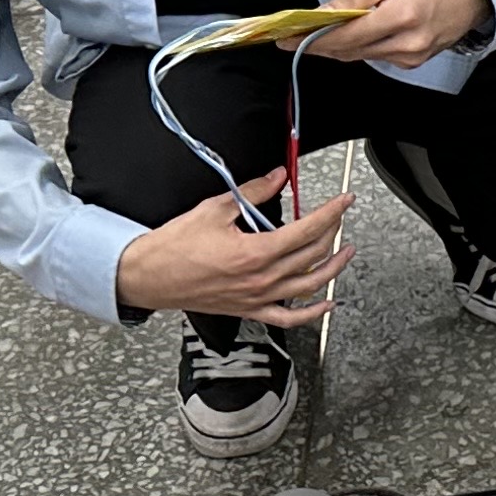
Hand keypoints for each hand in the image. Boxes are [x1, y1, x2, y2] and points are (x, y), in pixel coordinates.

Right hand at [112, 173, 354, 328]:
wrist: (150, 276)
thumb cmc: (175, 247)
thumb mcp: (214, 209)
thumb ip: (252, 192)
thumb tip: (276, 177)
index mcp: (256, 252)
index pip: (307, 230)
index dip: (331, 213)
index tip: (343, 202)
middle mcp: (262, 278)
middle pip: (312, 255)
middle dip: (332, 232)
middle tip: (338, 217)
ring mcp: (258, 297)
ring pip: (309, 286)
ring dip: (333, 268)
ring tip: (345, 253)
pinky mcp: (250, 310)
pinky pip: (289, 318)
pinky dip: (312, 313)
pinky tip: (326, 304)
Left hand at [304, 0, 491, 69]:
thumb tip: (322, 16)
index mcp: (401, 16)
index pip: (345, 36)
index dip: (313, 39)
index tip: (288, 39)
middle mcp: (407, 44)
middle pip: (349, 51)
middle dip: (319, 44)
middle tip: (293, 37)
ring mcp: (411, 57)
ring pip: (360, 56)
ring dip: (338, 46)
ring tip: (318, 34)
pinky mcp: (413, 63)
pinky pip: (376, 57)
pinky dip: (360, 47)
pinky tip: (354, 35)